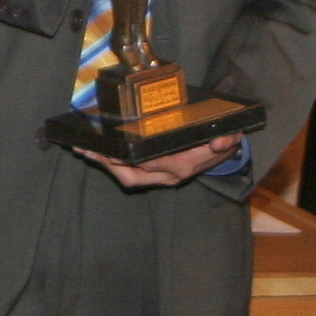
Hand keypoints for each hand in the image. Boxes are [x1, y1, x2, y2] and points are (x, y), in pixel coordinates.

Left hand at [79, 136, 230, 188]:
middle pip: (132, 173)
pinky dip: (114, 165)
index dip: (129, 158)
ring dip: (106, 166)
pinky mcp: (156, 175)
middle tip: (87, 150)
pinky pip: (131, 174)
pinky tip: (99, 154)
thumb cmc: (221, 142)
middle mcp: (169, 175)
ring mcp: (162, 177)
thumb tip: (222, 141)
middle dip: (108, 163)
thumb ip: (226, 139)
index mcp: (182, 164)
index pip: (150, 163)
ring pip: (128, 177)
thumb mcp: (229, 138)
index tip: (110, 151)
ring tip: (86, 152)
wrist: (225, 156)